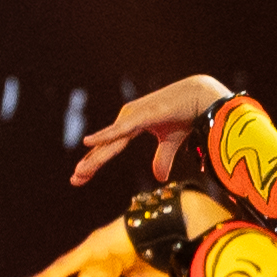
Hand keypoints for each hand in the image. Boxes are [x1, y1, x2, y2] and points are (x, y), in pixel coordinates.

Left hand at [67, 71, 232, 188]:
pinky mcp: (141, 114)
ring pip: (110, 141)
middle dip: (90, 164)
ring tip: (80, 172)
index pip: (109, 147)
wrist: (202, 96)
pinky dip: (104, 136)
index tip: (80, 178)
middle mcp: (127, 119)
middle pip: (105, 146)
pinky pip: (120, 129)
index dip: (95, 162)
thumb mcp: (171, 143)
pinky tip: (88, 142)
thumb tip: (159, 178)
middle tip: (75, 180)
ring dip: (95, 157)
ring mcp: (133, 115)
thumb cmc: (186, 115)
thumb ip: (162, 159)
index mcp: (131, 125)